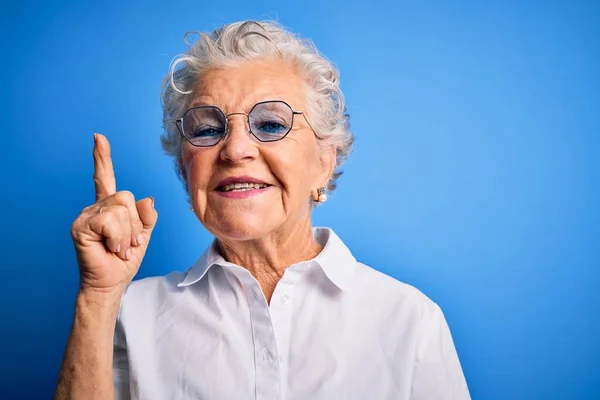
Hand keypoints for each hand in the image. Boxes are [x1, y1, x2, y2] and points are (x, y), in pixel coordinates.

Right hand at [70, 133, 157, 293]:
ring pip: (120, 210)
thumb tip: (146, 199)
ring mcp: (86, 215)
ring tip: (119, 248)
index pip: (105, 177)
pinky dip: (118, 238)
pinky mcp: (80, 226)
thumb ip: (146, 216)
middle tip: (129, 244)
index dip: (102, 158)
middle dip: (135, 224)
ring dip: (128, 234)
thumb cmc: (123, 260)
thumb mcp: (143, 235)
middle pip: (126, 197)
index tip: (98, 137)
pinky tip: (112, 248)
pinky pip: (111, 221)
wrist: (111, 282)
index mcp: (109, 207)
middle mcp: (95, 207)